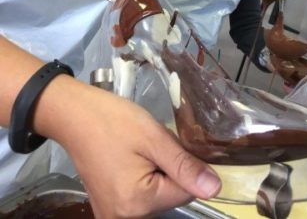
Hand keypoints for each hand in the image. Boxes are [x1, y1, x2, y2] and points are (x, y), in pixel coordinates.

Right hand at [50, 82, 220, 218]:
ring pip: (157, 195)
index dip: (186, 164)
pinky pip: (139, 196)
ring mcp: (113, 215)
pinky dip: (143, 177)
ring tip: (139, 148)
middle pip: (171, 195)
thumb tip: (215, 188)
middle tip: (150, 143)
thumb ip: (184, 165)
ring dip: (157, 171)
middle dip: (169, 167)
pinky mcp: (107, 207)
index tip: (170, 143)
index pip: (187, 191)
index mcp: (138, 203)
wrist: (73, 115)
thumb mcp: (153, 137)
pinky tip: (131, 158)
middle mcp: (125, 218)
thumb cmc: (113, 121)